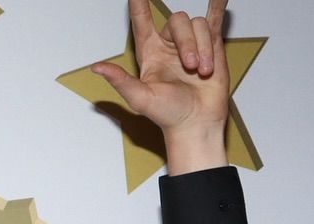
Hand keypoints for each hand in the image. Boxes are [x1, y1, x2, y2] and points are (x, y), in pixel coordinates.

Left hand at [94, 1, 229, 170]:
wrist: (196, 122)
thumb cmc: (168, 115)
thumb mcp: (140, 98)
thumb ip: (120, 80)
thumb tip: (96, 68)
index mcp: (149, 54)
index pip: (141, 22)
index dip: (138, 5)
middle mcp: (169, 45)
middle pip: (178, 21)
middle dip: (187, 42)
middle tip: (190, 68)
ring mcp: (190, 44)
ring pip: (198, 25)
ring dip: (203, 47)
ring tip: (203, 71)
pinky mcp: (211, 45)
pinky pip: (213, 18)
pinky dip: (217, 5)